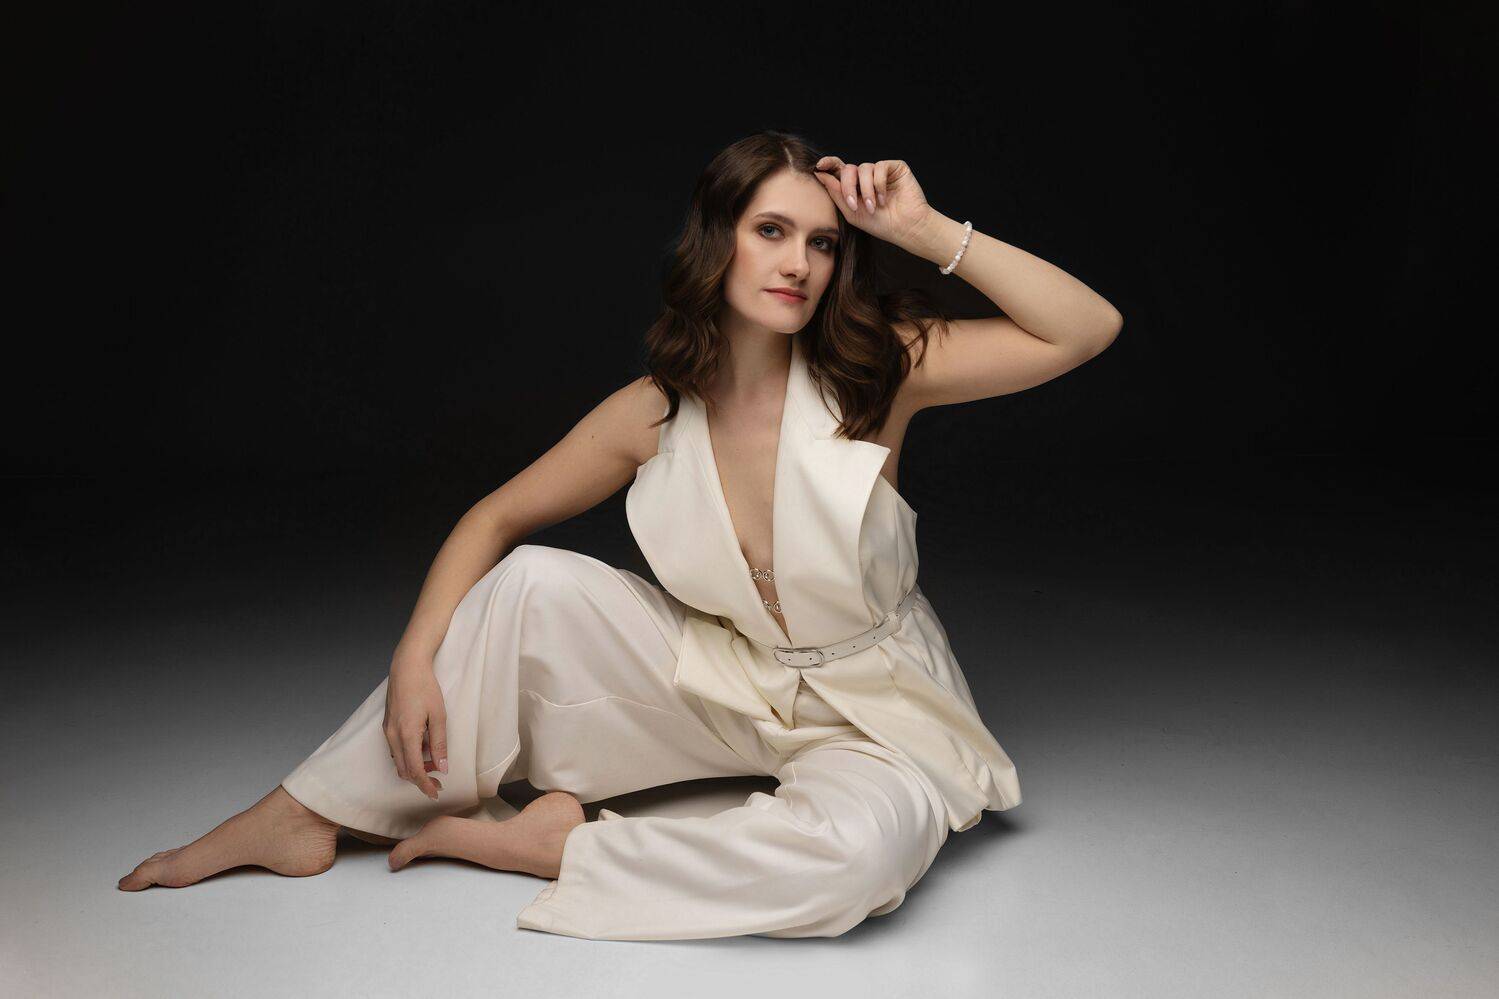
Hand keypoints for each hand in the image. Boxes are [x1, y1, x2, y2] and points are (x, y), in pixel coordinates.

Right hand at [383, 659, 447, 799]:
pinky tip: (423, 748)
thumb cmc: (425, 688)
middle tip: (438, 782)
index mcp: (406, 735)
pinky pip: (396, 749)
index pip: (414, 770)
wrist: (407, 667)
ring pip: (398, 761)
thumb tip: (442, 767)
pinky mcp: (387, 726)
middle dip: (420, 779)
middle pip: (403, 770)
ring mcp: (387, 731)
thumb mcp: (438, 716)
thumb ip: (440, 743)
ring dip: (414, 767)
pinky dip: (408, 756)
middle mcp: (392, 736)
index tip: (435, 793)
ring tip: (433, 762)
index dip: (425, 784)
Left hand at [813, 156, 931, 246]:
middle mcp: (867, 177)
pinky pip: (880, 167)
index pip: (839, 170)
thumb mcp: (851, 212)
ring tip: (873, 207)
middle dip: (848, 187)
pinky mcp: (895, 167)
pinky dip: (879, 184)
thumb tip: (820, 174)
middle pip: (848, 169)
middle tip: (853, 205)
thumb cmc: (880, 224)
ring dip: (866, 190)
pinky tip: (884, 199)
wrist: (905, 228)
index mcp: (855, 186)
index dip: (828, 163)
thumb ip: (836, 193)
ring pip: (863, 169)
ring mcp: (881, 171)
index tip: (819, 166)